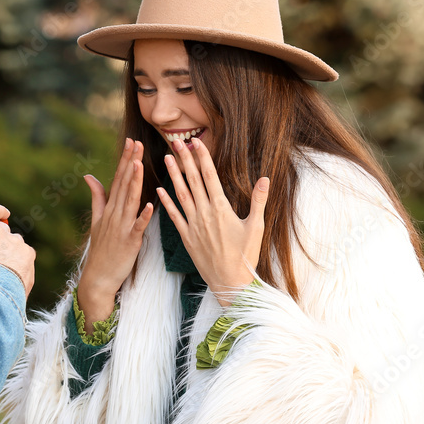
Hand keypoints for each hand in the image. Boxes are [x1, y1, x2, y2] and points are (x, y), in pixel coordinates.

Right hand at [0, 203, 35, 297]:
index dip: (0, 212)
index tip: (6, 214)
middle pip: (5, 232)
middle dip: (5, 243)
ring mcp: (14, 240)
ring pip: (17, 246)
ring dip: (13, 257)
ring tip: (3, 276)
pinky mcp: (28, 251)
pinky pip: (27, 256)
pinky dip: (23, 266)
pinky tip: (13, 278)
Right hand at [76, 138, 153, 327]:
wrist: (98, 278)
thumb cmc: (101, 249)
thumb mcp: (97, 220)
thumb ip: (97, 197)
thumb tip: (88, 175)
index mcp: (109, 208)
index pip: (117, 178)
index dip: (124, 160)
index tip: (131, 141)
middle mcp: (114, 215)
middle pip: (124, 185)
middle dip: (130, 163)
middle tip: (136, 143)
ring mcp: (122, 228)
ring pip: (130, 201)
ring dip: (134, 182)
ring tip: (139, 164)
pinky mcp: (130, 242)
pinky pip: (137, 227)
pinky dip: (143, 216)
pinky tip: (150, 204)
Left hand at [157, 137, 268, 306]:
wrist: (230, 282)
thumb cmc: (246, 255)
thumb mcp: (256, 227)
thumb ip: (259, 201)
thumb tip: (265, 178)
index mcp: (221, 208)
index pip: (209, 176)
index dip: (202, 157)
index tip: (195, 142)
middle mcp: (204, 213)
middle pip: (192, 180)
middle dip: (184, 159)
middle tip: (176, 141)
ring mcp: (193, 225)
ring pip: (180, 194)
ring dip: (173, 175)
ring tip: (166, 157)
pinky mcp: (186, 237)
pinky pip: (174, 216)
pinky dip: (166, 202)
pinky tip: (159, 189)